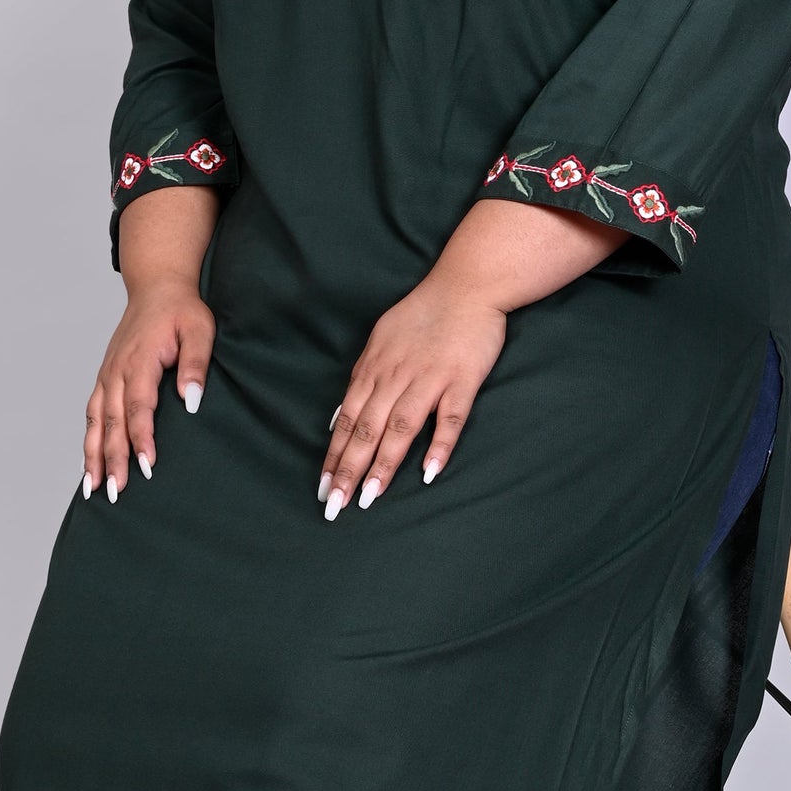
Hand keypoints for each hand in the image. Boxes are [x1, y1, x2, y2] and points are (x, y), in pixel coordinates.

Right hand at [84, 276, 214, 500]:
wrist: (156, 287)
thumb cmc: (181, 310)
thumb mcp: (199, 329)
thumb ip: (195, 363)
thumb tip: (191, 400)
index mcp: (139, 361)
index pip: (139, 408)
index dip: (142, 438)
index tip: (147, 466)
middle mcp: (117, 371)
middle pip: (112, 422)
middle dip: (113, 459)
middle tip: (117, 491)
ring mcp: (107, 375)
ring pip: (96, 422)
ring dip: (94, 456)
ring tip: (94, 488)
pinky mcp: (105, 378)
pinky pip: (93, 414)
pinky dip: (90, 440)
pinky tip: (89, 464)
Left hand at [319, 273, 506, 516]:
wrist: (466, 285)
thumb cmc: (422, 314)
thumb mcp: (379, 341)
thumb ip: (361, 380)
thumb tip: (337, 418)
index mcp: (374, 370)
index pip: (347, 421)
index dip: (335, 456)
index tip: (323, 487)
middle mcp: (396, 377)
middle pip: (366, 430)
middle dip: (349, 470)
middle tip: (335, 506)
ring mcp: (430, 379)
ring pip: (400, 428)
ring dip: (383, 465)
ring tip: (369, 497)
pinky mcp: (462, 380)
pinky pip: (450, 418)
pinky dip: (439, 446)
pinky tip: (428, 474)